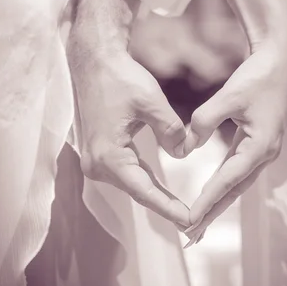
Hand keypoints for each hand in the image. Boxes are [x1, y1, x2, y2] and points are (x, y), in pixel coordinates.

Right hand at [67, 0, 189, 227]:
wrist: (93, 62)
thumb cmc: (120, 78)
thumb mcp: (151, 103)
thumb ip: (172, 132)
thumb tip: (183, 154)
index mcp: (109, 155)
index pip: (144, 191)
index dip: (169, 208)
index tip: (190, 221)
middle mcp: (97, 164)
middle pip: (137, 191)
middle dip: (165, 207)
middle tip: (193, 223)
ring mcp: (94, 160)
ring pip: (132, 183)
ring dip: (156, 195)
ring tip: (182, 211)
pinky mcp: (99, 152)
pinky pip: (126, 172)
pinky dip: (145, 181)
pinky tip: (163, 190)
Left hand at [184, 35, 286, 238]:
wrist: (281, 63)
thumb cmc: (256, 77)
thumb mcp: (228, 96)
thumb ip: (203, 122)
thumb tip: (183, 149)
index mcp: (260, 146)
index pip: (227, 180)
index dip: (207, 201)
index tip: (188, 219)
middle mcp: (264, 154)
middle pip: (234, 191)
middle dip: (212, 213)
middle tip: (190, 235)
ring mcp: (264, 152)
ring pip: (237, 185)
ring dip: (217, 204)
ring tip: (197, 224)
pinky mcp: (259, 145)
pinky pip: (238, 172)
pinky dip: (223, 187)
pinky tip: (211, 196)